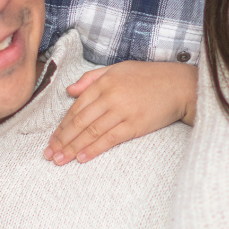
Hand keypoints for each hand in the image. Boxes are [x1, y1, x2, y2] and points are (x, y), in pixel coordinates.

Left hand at [44, 60, 197, 164]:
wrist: (179, 86)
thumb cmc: (149, 76)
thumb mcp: (118, 69)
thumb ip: (92, 78)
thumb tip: (70, 91)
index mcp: (104, 82)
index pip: (76, 107)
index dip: (62, 125)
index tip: (52, 139)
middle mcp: (110, 96)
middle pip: (80, 122)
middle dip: (62, 140)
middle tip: (49, 154)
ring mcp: (122, 111)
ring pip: (91, 132)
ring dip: (73, 148)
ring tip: (60, 160)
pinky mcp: (135, 125)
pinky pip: (109, 139)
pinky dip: (94, 149)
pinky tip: (82, 157)